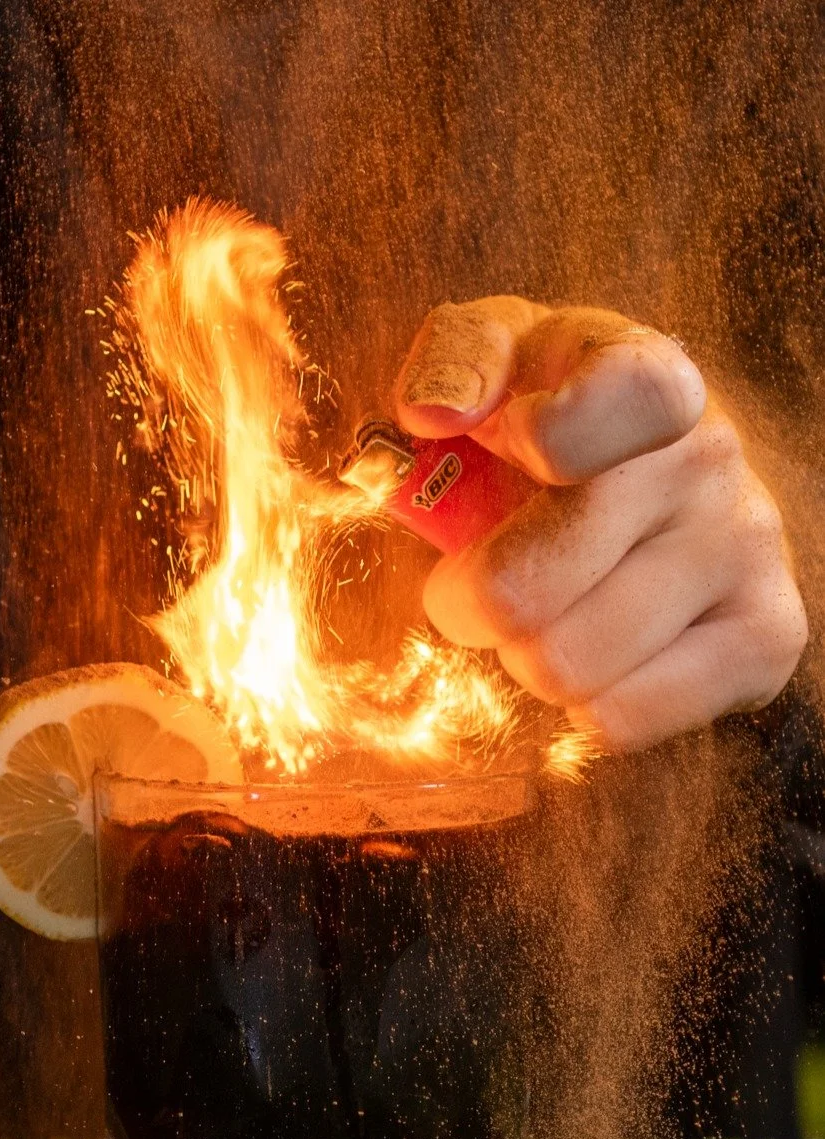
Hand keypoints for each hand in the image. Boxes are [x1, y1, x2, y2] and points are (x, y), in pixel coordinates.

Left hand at [395, 297, 807, 752]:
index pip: (623, 401)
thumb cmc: (547, 416)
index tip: (504, 446)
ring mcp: (747, 549)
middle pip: (527, 592)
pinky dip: (585, 705)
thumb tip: (435, 410)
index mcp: (643, 375)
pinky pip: (624, 720)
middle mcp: (709, 457)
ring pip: (567, 668)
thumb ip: (458, 354)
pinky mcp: (767, 637)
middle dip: (471, 603)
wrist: (653, 470)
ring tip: (546, 614)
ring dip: (526, 658)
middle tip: (475, 585)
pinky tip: (596, 654)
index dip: (547, 439)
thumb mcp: (499, 355)